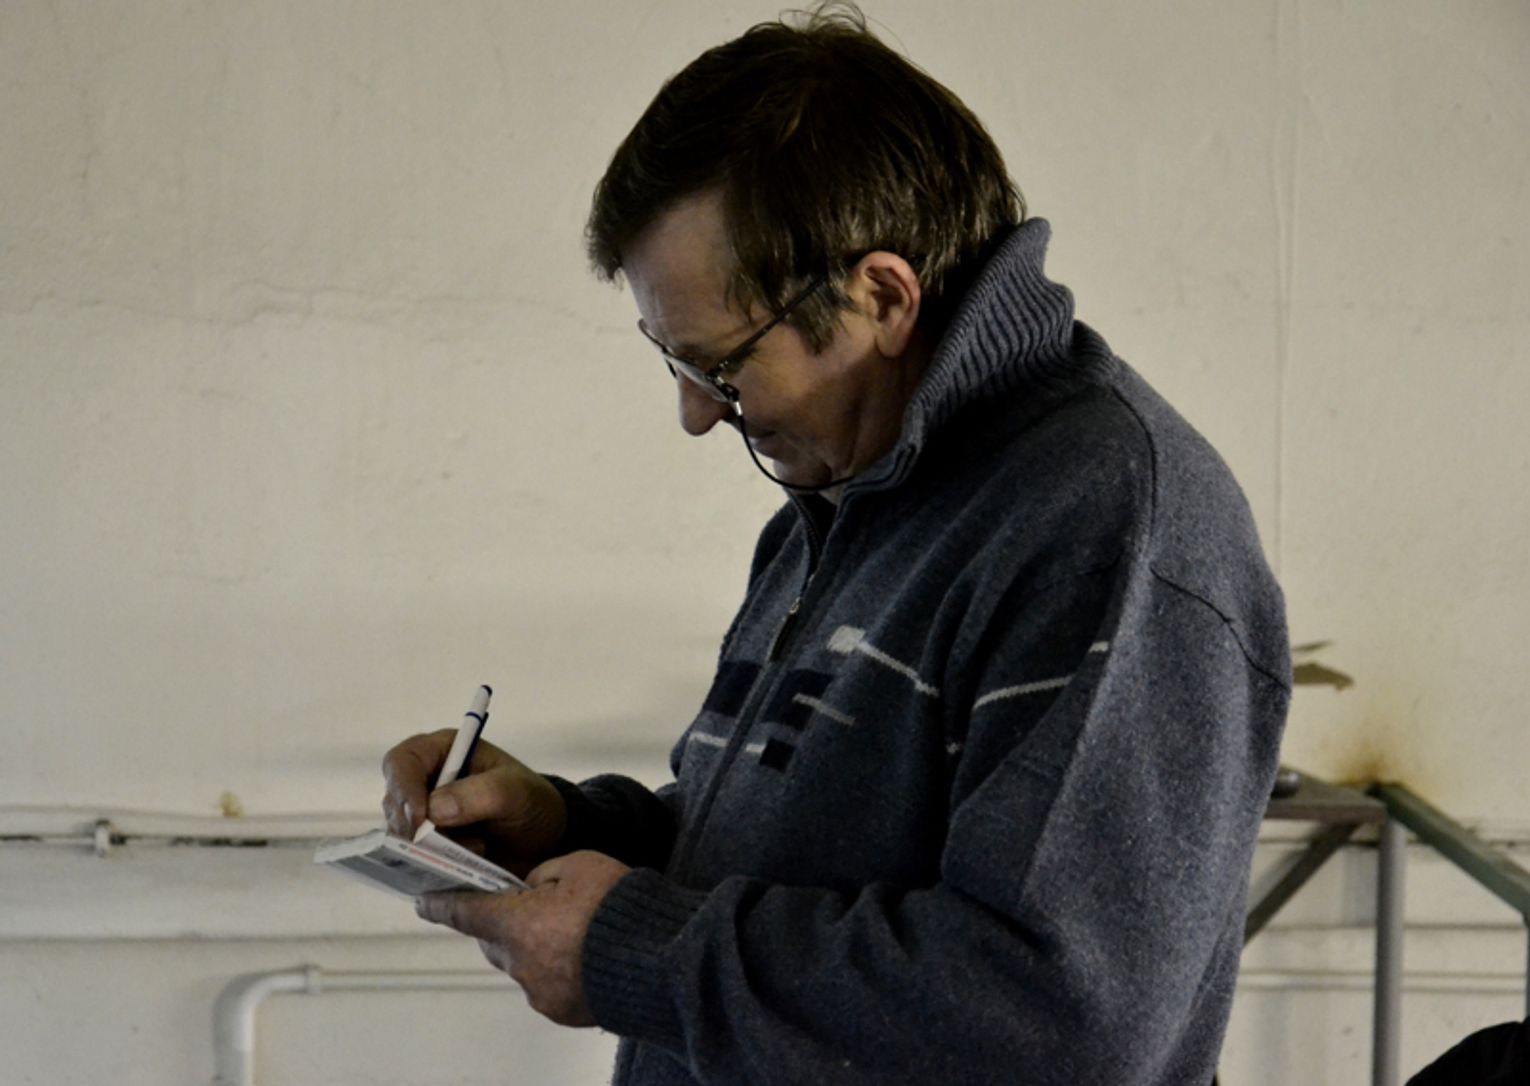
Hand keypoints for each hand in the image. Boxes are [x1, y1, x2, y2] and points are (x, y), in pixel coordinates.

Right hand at [382, 730, 566, 873]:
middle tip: (443, 845)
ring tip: (475, 849)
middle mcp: (426, 781)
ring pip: (400, 833)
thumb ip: (482, 794)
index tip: (419, 820)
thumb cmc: (532, 803)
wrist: (543, 840)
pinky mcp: (428, 846)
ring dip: (429, 849)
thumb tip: (434, 809)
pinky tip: (458, 867)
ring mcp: (424, 816)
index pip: (402, 761)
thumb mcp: (518, 792)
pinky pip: (411, 857)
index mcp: (444, 751)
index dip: (404, 789)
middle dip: (413, 827)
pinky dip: (430, 864)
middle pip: (394, 801)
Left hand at [415, 850, 630, 1026]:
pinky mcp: (561, 1011)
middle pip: (495, 940)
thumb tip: (531, 887)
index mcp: (518, 924)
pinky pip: (546, 985)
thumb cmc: (620, 907)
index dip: (441, 904)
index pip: (465, 913)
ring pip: (523, 963)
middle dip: (506, 923)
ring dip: (537, 947)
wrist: (661, 960)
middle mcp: (520, 963)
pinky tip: (586, 957)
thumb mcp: (579, 865)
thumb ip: (543, 873)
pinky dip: (558, 970)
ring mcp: (540, 992)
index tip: (424, 901)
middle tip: (533, 906)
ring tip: (574, 932)